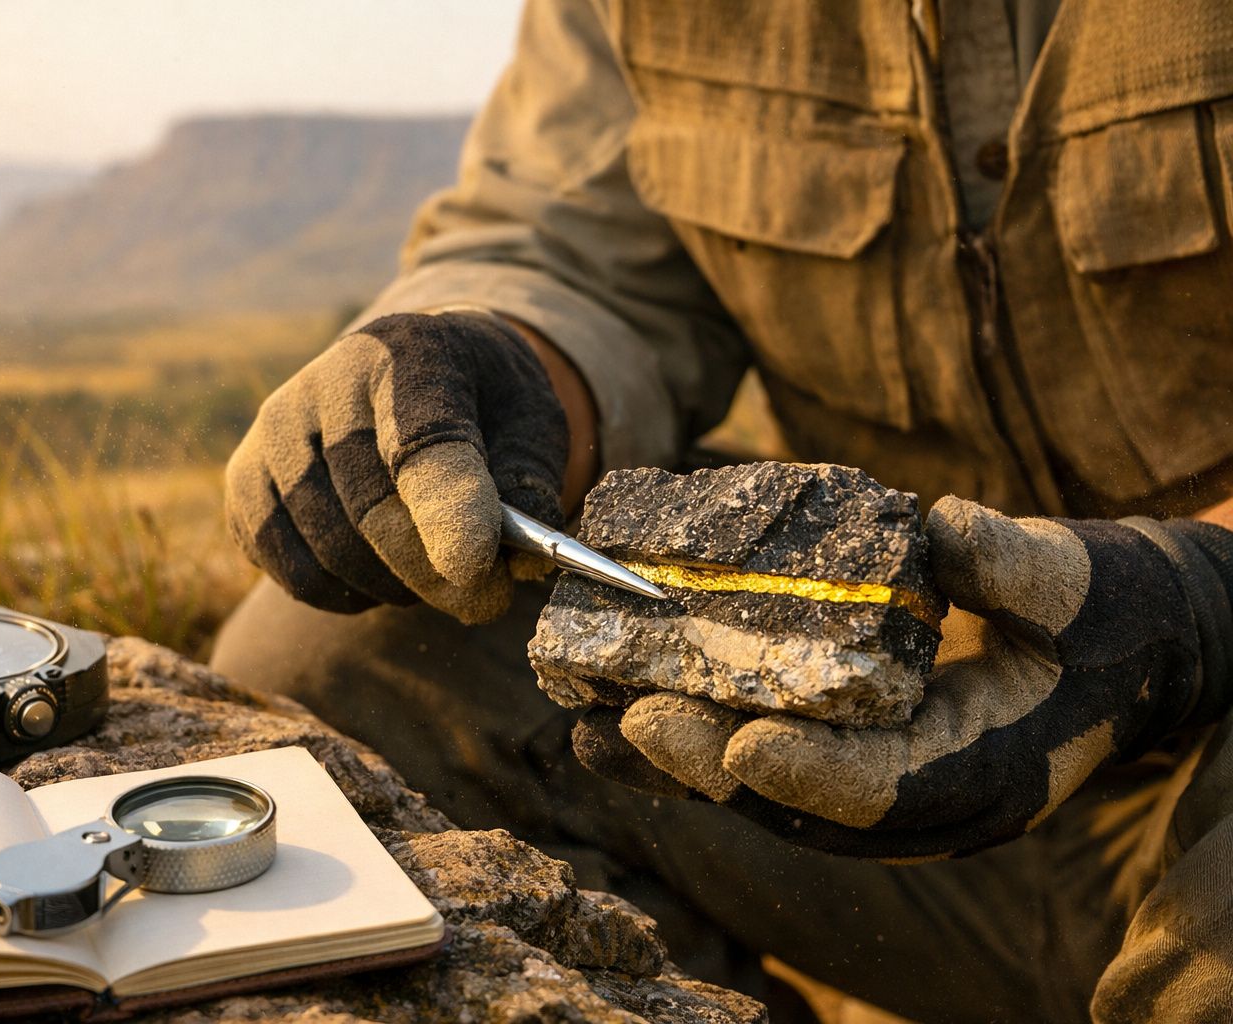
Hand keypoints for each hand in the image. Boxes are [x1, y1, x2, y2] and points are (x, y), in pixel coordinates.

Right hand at [225, 311, 567, 623]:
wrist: (410, 371)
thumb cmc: (481, 404)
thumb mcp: (531, 421)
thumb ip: (528, 483)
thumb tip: (518, 562)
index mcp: (414, 354)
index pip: (423, 443)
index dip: (448, 511)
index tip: (473, 568)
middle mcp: (328, 382)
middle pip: (370, 508)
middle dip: (432, 574)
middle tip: (485, 601)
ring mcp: (275, 430)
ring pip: (328, 549)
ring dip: (393, 586)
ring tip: (431, 571)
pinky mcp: (243, 477)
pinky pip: (289, 570)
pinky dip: (342, 593)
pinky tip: (379, 571)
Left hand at [575, 497, 1232, 858]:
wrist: (1121, 646)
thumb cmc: (1105, 614)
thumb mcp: (1079, 582)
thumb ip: (1017, 566)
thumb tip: (942, 528)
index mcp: (988, 769)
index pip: (887, 787)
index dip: (814, 770)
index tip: (741, 744)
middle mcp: (922, 797)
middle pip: (798, 800)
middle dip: (709, 763)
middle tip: (624, 719)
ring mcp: (881, 783)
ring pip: (763, 789)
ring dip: (676, 761)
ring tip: (586, 722)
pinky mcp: (849, 751)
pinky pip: (759, 756)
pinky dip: (692, 739)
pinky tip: (614, 713)